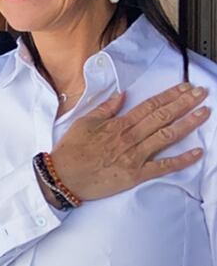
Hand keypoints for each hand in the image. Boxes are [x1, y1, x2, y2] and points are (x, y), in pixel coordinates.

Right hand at [50, 83, 209, 200]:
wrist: (63, 177)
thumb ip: (105, 108)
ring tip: (204, 113)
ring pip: (167, 136)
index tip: (184, 87)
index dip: (169, 95)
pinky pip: (163, 167)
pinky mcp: (136, 174)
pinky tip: (197, 152)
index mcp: (118, 124)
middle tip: (201, 94)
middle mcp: (130, 138)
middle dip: (184, 104)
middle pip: (163, 117)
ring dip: (188, 124)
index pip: (149, 106)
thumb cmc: (71, 151)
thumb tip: (122, 95)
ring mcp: (135, 156)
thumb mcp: (83, 123)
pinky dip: (181, 160)